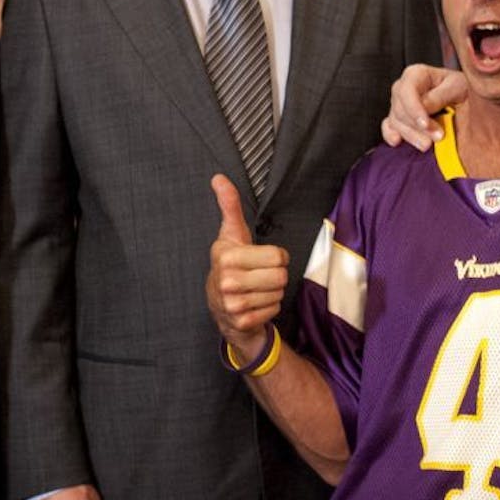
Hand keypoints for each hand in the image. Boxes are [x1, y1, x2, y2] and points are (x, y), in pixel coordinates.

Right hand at [206, 174, 289, 359]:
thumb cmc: (232, 266)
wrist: (221, 308)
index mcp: (225, 255)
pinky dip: (269, 309)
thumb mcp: (232, 235)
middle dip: (275, 276)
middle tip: (260, 276)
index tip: (260, 259)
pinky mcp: (240, 322)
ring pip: (278, 294)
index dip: (276, 257)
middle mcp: (225, 280)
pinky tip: (255, 305)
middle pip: (280, 276)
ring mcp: (231, 304)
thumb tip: (219, 177)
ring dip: (272, 293)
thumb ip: (229, 206)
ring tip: (256, 290)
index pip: (278, 255)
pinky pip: (274, 310)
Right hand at [380, 64, 467, 150]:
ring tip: (429, 144)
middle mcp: (404, 88)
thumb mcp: (458, 87)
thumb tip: (423, 106)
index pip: (407, 91)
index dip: (414, 109)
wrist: (467, 102)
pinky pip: (388, 127)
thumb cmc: (462, 89)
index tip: (426, 124)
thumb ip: (440, 96)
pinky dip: (391, 135)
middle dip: (417, 127)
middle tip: (438, 137)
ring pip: (395, 121)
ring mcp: (399, 104)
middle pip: (399, 109)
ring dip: (411, 135)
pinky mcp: (399, 120)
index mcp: (417, 74)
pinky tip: (398, 141)